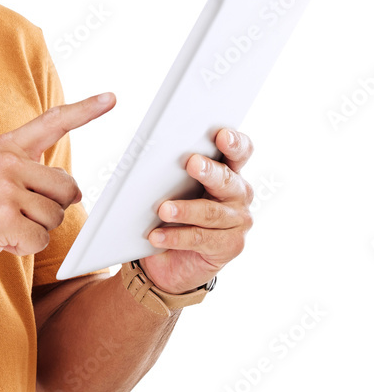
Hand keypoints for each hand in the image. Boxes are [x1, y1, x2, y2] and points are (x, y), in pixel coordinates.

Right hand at [0, 93, 115, 280]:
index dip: (85, 110)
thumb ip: (32, 175)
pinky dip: (24, 247)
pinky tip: (0, 240)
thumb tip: (75, 191)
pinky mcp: (3, 219)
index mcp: (5, 147)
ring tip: (3, 225)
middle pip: (66, 187)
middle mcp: (6, 162)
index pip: (52, 123)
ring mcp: (4, 190)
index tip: (111, 98)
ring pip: (55, 216)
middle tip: (18, 213)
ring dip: (35, 230)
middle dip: (51, 208)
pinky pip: (41, 239)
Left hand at [141, 128, 254, 294]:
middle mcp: (239, 193)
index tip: (221, 135)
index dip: (234, 143)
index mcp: (228, 170)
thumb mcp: (173, 187)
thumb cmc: (173, 211)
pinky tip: (156, 235)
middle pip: (227, 179)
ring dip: (185, 210)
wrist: (171, 256)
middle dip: (209, 171)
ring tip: (163, 209)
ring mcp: (238, 221)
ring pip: (211, 212)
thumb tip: (151, 155)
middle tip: (192, 163)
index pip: (239, 152)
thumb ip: (172, 171)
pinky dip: (175, 237)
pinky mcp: (230, 245)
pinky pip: (200, 238)